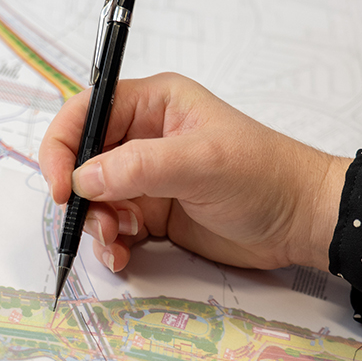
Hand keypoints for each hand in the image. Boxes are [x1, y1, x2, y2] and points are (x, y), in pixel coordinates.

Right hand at [38, 73, 349, 272]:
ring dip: (95, 224)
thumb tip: (82, 179)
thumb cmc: (262, 177)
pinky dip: (110, 244)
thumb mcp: (200, 164)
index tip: (61, 186)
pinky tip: (122, 256)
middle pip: (83, 160)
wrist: (300, 223)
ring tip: (116, 243)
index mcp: (153, 104)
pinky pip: (114, 227)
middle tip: (94, 223)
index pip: (87, 112)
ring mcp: (147, 179)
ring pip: (94, 199)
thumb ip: (138, 168)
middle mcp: (144, 137)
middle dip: (79, 195)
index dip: (64, 146)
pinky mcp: (153, 214)